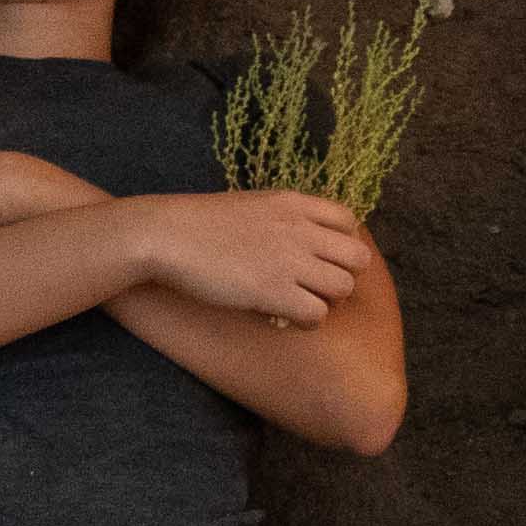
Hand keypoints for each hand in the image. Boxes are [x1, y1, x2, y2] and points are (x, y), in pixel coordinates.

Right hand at [128, 188, 377, 329]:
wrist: (167, 235)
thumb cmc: (199, 223)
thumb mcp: (253, 205)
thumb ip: (283, 217)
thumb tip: (298, 238)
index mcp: (295, 203)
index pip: (350, 222)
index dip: (342, 245)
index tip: (321, 260)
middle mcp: (300, 229)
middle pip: (358, 258)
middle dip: (343, 276)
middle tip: (317, 287)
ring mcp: (289, 260)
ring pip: (343, 288)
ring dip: (327, 301)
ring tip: (300, 304)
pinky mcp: (273, 291)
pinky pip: (317, 314)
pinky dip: (306, 322)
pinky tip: (285, 319)